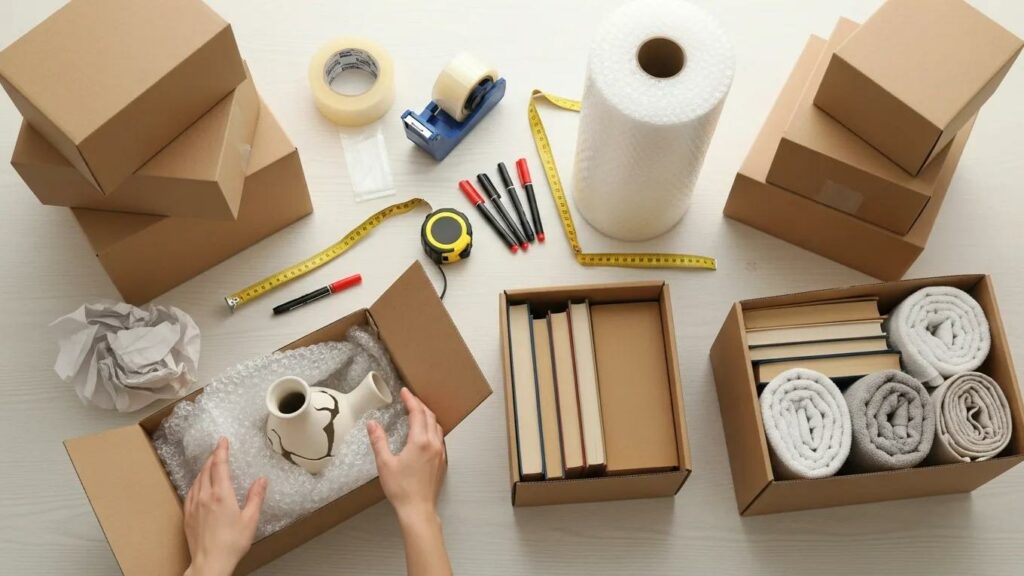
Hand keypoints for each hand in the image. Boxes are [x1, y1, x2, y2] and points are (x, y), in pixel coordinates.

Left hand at [184, 438, 266, 575]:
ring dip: (204, 469)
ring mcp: (193, 506)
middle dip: (213, 458)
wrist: (210, 563)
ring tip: (210, 465)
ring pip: (197, 480)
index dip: (221, 450)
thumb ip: (256, 497)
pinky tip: (199, 485)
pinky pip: (190, 492)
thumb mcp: (251, 520)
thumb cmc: (231, 544)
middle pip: (206, 470)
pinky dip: (196, 483)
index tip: (223, 440)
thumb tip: (261, 480)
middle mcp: (205, 496)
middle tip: (219, 450)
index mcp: (221, 495)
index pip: (219, 465)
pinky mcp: (187, 516)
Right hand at [368, 388, 451, 575]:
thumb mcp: (384, 463)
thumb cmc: (400, 488)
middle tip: (410, 399)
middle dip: (420, 405)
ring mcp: (440, 453)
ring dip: (428, 416)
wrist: (418, 509)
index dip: (410, 400)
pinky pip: (440, 438)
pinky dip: (433, 428)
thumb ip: (379, 441)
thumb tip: (372, 424)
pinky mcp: (442, 462)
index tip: (405, 391)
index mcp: (420, 441)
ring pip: (437, 426)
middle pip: (430, 416)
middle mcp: (433, 444)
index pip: (417, 413)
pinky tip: (425, 433)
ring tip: (418, 412)